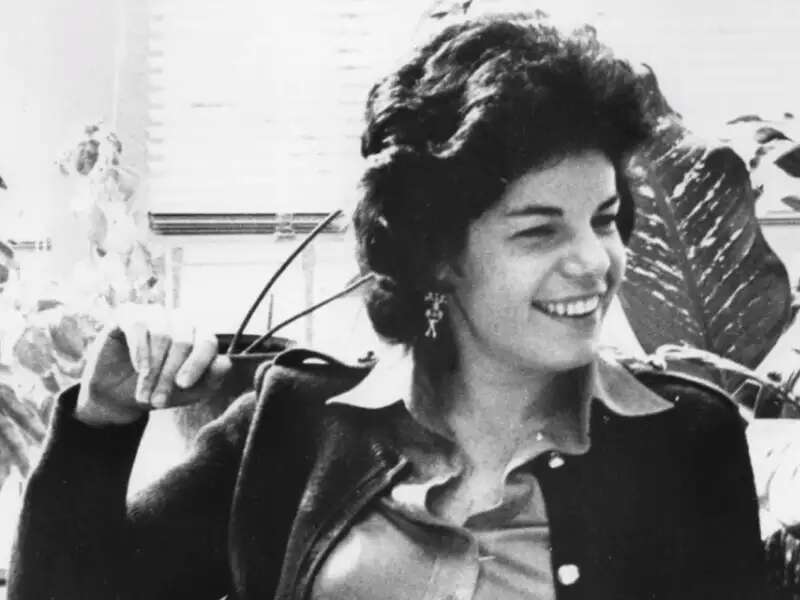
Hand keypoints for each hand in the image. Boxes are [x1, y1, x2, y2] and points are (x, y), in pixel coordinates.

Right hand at [75, 305, 230, 426]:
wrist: (118, 397)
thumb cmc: (159, 390)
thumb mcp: (189, 393)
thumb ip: (211, 379)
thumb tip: (225, 363)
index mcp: (199, 335)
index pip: (207, 342)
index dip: (197, 364)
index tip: (183, 385)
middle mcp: (180, 320)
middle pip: (183, 341)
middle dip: (169, 375)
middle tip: (158, 400)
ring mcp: (155, 314)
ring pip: (162, 336)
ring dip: (153, 369)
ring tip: (145, 393)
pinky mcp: (128, 314)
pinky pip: (139, 327)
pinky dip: (140, 352)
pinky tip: (139, 370)